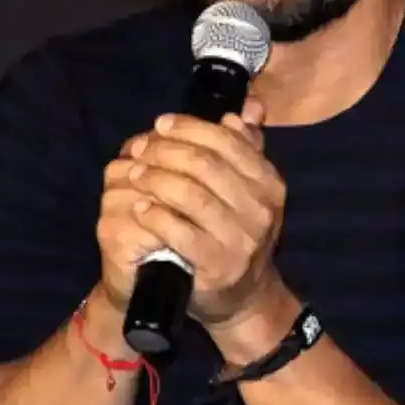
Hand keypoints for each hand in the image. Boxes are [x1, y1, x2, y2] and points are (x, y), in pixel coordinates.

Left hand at [96, 98, 286, 327]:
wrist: (241, 296)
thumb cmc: (236, 233)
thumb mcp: (248, 189)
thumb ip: (247, 148)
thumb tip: (246, 108)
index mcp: (270, 184)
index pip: (227, 141)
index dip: (190, 127)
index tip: (160, 124)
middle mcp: (262, 210)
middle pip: (206, 164)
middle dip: (166, 150)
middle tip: (140, 148)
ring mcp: (242, 240)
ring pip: (192, 195)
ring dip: (157, 179)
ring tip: (134, 173)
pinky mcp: (218, 266)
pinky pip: (181, 232)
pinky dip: (156, 215)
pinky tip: (140, 207)